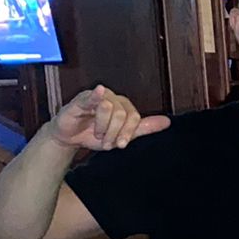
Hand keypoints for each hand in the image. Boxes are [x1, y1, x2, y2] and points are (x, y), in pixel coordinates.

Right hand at [45, 86, 169, 151]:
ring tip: (96, 134)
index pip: (134, 117)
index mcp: (124, 106)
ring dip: (102, 127)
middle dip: (114, 133)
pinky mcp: (82, 99)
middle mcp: (113, 99)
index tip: (120, 144)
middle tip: (105, 141)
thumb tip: (167, 122)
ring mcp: (97, 97)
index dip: (128, 132)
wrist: (70, 138)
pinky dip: (97, 95)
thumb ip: (144, 128)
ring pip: (108, 108)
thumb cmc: (94, 134)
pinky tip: (99, 93)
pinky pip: (92, 96)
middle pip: (122, 114)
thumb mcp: (122, 135)